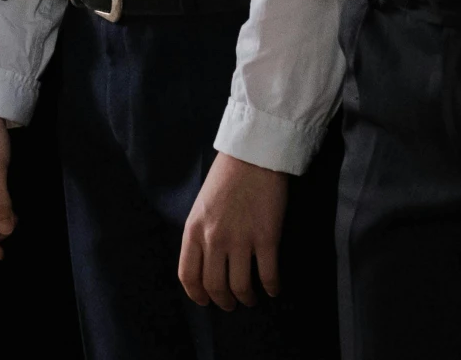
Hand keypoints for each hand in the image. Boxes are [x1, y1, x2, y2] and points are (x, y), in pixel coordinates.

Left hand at [181, 152, 287, 308]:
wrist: (253, 156)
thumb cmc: (226, 177)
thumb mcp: (201, 206)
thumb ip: (201, 233)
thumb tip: (207, 261)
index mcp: (193, 230)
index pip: (188, 275)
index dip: (197, 294)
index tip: (205, 300)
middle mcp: (213, 239)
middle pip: (215, 286)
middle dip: (224, 301)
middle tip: (231, 304)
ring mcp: (240, 240)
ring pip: (240, 287)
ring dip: (246, 298)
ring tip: (251, 299)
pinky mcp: (266, 238)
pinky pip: (268, 275)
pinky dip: (271, 288)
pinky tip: (273, 289)